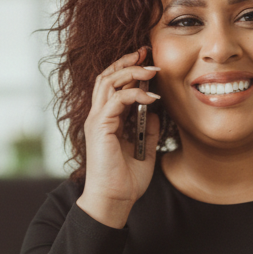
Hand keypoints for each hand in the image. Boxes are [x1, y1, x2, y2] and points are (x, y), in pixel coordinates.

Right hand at [77, 46, 161, 227]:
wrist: (114, 200)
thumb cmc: (126, 180)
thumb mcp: (145, 150)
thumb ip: (148, 129)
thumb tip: (155, 110)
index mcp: (107, 120)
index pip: (113, 85)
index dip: (128, 69)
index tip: (148, 61)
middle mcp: (98, 116)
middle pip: (107, 76)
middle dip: (127, 61)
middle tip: (147, 53)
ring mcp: (97, 121)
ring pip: (108, 82)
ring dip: (131, 72)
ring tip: (151, 70)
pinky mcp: (100, 127)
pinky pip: (116, 101)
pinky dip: (134, 94)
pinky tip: (152, 98)